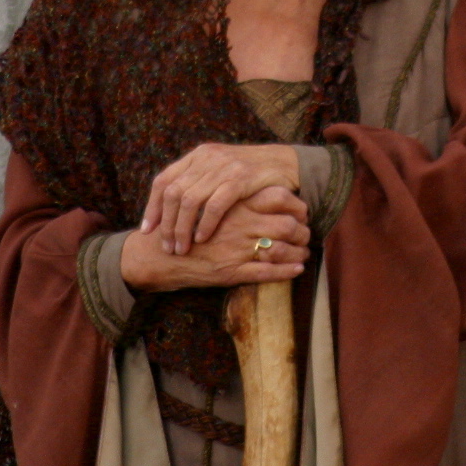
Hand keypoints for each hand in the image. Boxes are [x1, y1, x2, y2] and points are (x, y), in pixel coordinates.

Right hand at [119, 186, 309, 292]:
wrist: (158, 255)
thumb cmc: (183, 228)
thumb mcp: (205, 204)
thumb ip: (230, 196)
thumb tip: (257, 192)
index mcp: (234, 204)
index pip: (277, 197)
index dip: (295, 203)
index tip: (301, 209)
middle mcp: (238, 225)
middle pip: (286, 223)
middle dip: (303, 229)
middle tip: (307, 232)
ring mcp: (236, 249)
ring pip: (281, 248)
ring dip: (299, 251)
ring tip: (305, 251)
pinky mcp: (232, 272)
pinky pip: (268, 272)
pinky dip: (288, 271)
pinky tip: (298, 269)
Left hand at [141, 142, 299, 254]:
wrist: (285, 163)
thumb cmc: (250, 175)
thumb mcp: (219, 171)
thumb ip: (198, 182)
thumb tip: (170, 209)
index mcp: (197, 155)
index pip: (163, 180)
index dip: (152, 206)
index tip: (148, 230)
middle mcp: (206, 158)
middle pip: (173, 192)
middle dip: (166, 223)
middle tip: (166, 246)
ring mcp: (223, 166)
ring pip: (189, 200)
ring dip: (182, 228)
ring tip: (181, 248)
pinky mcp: (240, 178)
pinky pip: (215, 204)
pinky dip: (205, 223)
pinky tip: (202, 238)